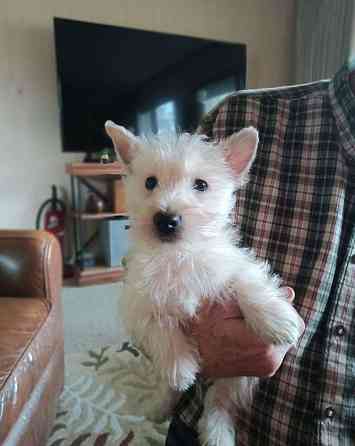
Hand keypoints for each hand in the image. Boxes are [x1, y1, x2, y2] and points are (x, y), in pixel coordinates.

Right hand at [186, 287, 304, 378]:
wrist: (191, 352)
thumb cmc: (204, 325)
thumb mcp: (225, 304)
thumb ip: (259, 298)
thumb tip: (289, 293)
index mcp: (264, 344)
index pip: (293, 320)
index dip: (281, 306)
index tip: (263, 302)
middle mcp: (270, 361)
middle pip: (292, 330)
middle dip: (278, 316)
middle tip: (252, 311)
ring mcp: (267, 369)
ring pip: (285, 338)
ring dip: (272, 326)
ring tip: (246, 322)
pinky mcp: (263, 371)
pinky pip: (276, 347)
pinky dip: (266, 337)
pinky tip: (247, 332)